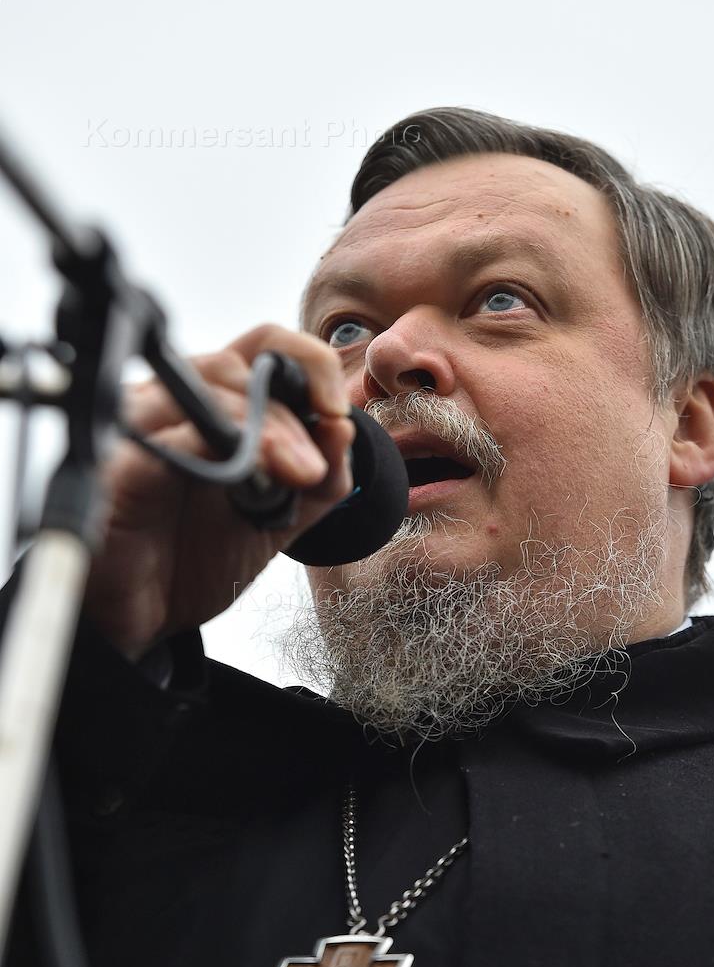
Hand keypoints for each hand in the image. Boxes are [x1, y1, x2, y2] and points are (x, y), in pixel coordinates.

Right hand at [82, 323, 354, 659]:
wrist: (146, 618)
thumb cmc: (198, 558)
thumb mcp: (280, 520)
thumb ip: (321, 481)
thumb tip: (343, 430)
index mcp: (217, 406)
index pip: (264, 348)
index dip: (309, 364)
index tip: (335, 411)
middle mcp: (175, 404)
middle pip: (236, 367)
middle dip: (290, 418)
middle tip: (311, 471)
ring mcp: (140, 428)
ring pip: (203, 393)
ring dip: (263, 430)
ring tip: (294, 477)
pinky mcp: (116, 465)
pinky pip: (163, 437)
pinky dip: (212, 448)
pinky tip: (242, 481)